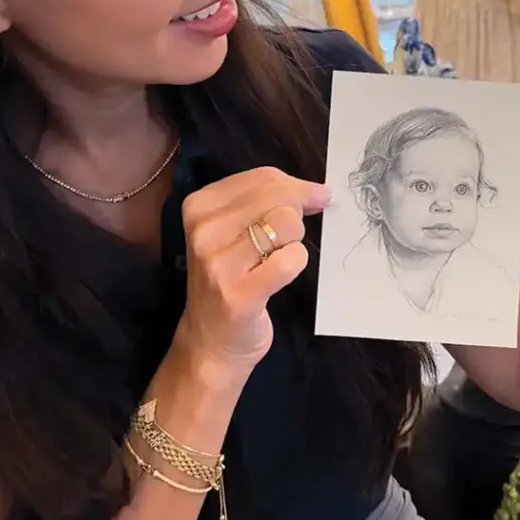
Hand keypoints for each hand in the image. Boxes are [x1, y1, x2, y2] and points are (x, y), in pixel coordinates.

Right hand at [174, 167, 329, 383]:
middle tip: (290, 237)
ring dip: (294, 240)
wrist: (210, 342)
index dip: (296, 186)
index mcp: (200, 206)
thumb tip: (319, 191)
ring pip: (286, 223)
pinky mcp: (239, 294)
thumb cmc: (229, 277)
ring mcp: (218, 264)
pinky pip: (290, 259)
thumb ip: (268, 201)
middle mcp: (204, 230)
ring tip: (276, 258)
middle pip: (278, 196)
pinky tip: (279, 276)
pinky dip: (296, 263)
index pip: (263, 177)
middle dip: (297, 212)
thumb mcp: (234, 229)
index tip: (311, 199)